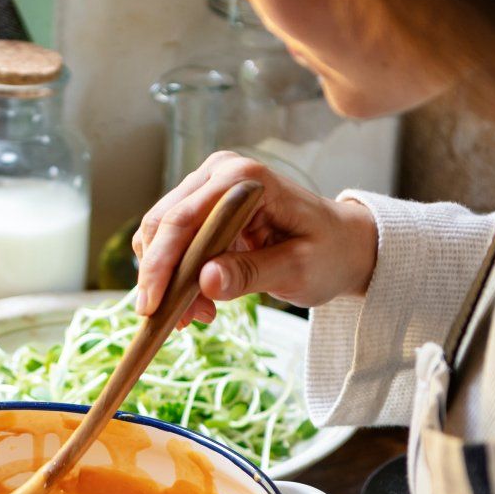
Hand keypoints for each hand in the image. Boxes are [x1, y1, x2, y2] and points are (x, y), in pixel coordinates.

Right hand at [133, 152, 377, 324]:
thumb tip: (204, 281)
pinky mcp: (203, 207)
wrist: (342, 245)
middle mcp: (219, 172)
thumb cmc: (328, 252)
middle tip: (176, 321)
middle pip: (163, 223)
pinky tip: (201, 301)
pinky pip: (173, 242)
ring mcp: (208, 187)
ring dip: (168, 280)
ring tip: (199, 314)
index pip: (184, 218)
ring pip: (160, 235)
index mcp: (244, 178)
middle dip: (161, 277)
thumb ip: (250, 274)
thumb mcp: (297, 270)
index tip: (152, 307)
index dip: (161, 264)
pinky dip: (176, 275)